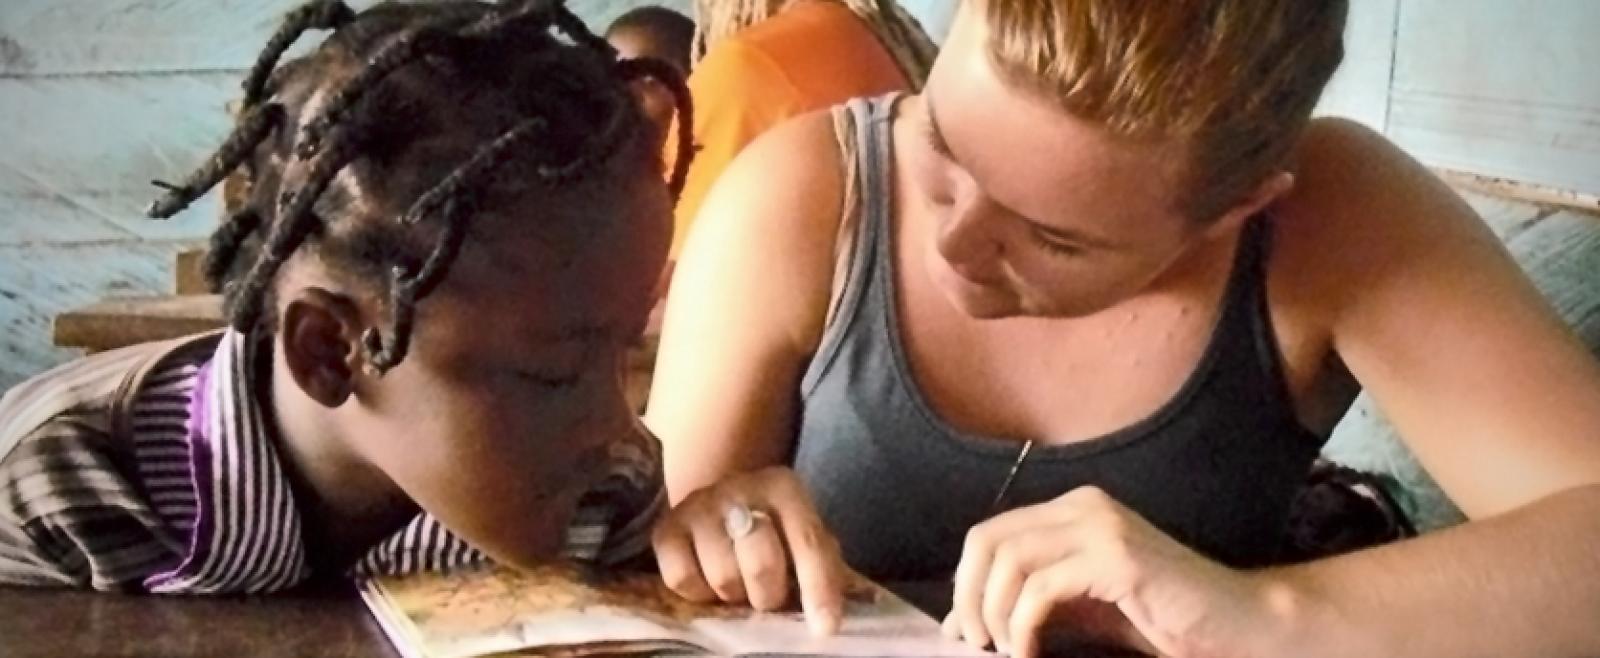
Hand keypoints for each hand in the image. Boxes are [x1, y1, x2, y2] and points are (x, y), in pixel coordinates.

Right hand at [652, 466, 849, 634]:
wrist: (719, 500)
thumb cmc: (771, 530)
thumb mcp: (801, 536)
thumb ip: (820, 568)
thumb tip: (827, 620)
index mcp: (784, 488)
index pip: (808, 544)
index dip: (819, 589)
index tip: (825, 628)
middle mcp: (739, 488)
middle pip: (761, 563)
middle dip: (769, 595)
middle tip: (768, 598)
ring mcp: (698, 506)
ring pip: (723, 577)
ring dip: (735, 595)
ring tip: (739, 585)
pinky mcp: (665, 529)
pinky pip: (682, 581)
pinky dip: (699, 594)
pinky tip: (708, 582)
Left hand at [946, 486, 1276, 657]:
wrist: (1236, 623)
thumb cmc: (1159, 618)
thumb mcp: (1080, 609)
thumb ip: (1028, 604)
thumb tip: (962, 622)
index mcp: (1072, 511)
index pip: (989, 534)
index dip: (965, 582)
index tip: (966, 631)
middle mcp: (1082, 507)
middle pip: (988, 541)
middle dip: (970, 597)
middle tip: (976, 644)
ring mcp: (1101, 527)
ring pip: (1010, 562)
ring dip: (995, 614)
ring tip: (1005, 651)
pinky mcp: (1117, 557)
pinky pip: (1042, 588)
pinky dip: (1024, 626)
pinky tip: (1030, 653)